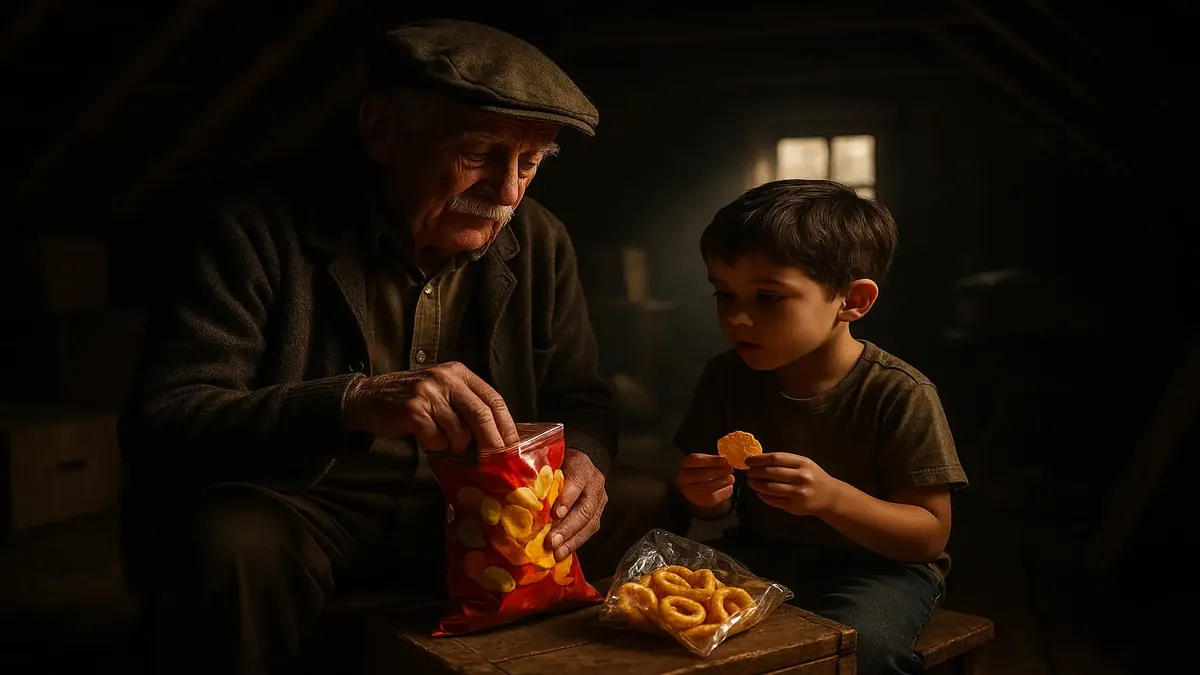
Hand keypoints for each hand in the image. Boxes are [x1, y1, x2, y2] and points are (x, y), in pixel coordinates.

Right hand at [341, 361, 520, 451]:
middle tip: (496, 461)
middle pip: (481, 414)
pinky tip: (430, 442)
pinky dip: (437, 447)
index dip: (506, 426)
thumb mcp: (444, 392)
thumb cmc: (412, 400)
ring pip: (459, 431)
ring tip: (449, 446)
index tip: (513, 447)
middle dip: (492, 442)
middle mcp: (446, 378)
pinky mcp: (413, 410)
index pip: (493, 399)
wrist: (368, 398)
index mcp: (460, 373)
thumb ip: (468, 407)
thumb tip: (498, 438)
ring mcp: (429, 392)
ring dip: (458, 447)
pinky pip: (436, 439)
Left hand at [547, 449, 606, 560]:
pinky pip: (590, 530)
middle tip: (552, 542)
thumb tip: (516, 495)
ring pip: (590, 522)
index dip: (567, 498)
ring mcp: (599, 498)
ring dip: (572, 540)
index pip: (577, 480)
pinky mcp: (598, 512)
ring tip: (557, 553)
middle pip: (585, 507)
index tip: (554, 514)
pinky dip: (575, 543)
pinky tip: (562, 553)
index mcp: (581, 465)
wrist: (576, 463)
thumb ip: (539, 476)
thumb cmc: (556, 463)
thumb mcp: (548, 462)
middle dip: (568, 527)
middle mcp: (594, 482)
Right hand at [674, 453, 734, 508]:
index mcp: (684, 464)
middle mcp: (683, 479)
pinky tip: (729, 487)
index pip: (696, 460)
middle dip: (718, 471)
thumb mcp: (705, 462)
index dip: (712, 460)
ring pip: (707, 488)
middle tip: (730, 469)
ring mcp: (690, 492)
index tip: (726, 460)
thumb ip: (714, 461)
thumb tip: (726, 461)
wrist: (696, 487)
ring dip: (722, 482)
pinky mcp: (700, 502)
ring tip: (731, 478)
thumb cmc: (702, 470)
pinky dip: (724, 492)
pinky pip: (713, 498)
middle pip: (700, 475)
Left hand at [745, 453, 841, 516]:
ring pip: (770, 488)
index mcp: (802, 463)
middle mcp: (801, 477)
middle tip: (748, 472)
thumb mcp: (804, 464)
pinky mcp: (794, 507)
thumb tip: (759, 460)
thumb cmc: (814, 477)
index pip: (776, 458)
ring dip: (756, 484)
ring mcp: (798, 493)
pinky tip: (759, 492)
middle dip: (755, 472)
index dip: (759, 459)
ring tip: (751, 482)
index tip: (748, 461)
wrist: (830, 497)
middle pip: (771, 473)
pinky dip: (763, 496)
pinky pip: (773, 500)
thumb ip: (785, 461)